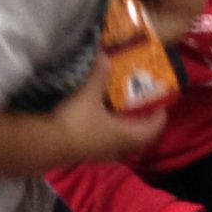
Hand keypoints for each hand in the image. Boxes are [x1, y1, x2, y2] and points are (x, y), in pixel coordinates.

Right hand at [52, 56, 166, 161]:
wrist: (48, 144)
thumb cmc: (76, 120)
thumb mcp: (89, 94)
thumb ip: (99, 75)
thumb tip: (105, 56)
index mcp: (126, 135)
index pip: (152, 130)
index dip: (159, 119)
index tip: (163, 107)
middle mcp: (118, 148)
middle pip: (140, 140)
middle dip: (145, 126)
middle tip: (146, 111)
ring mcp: (104, 154)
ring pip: (124, 145)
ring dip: (129, 132)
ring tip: (126, 117)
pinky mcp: (89, 155)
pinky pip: (109, 146)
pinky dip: (113, 136)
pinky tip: (104, 126)